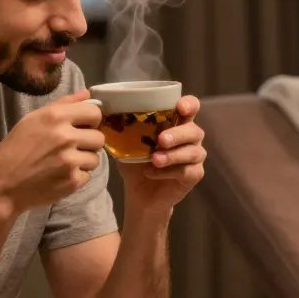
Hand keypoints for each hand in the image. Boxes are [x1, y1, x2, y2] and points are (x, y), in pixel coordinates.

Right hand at [0, 89, 104, 213]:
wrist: (2, 185)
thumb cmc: (14, 150)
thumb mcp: (32, 120)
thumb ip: (62, 105)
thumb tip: (87, 94)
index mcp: (55, 117)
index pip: (95, 112)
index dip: (91, 120)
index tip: (83, 127)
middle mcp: (66, 137)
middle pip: (99, 137)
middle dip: (89, 143)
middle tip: (73, 147)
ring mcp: (70, 160)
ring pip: (95, 158)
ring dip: (84, 161)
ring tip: (65, 163)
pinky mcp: (73, 181)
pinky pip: (88, 175)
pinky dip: (77, 177)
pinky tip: (61, 175)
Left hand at [118, 95, 205, 213]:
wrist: (138, 193)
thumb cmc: (136, 163)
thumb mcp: (126, 143)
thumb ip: (124, 127)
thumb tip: (104, 111)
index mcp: (177, 123)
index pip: (191, 107)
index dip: (189, 104)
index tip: (180, 107)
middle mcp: (190, 138)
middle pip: (194, 131)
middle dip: (178, 134)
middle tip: (161, 139)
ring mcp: (194, 157)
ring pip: (194, 152)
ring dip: (173, 155)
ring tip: (154, 160)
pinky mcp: (194, 175)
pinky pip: (187, 171)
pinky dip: (168, 172)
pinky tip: (151, 172)